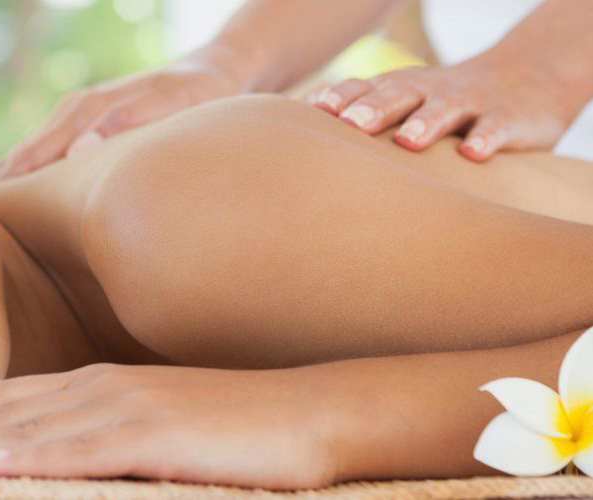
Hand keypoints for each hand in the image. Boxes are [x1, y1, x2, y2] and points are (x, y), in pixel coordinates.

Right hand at [0, 58, 243, 182]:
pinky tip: (22, 200)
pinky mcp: (83, 126)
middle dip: (2, 187)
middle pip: (24, 155)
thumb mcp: (168, 104)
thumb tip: (77, 151)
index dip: (12, 184)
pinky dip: (30, 173)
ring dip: (13, 182)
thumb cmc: (193, 93)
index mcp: (84, 109)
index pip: (34, 153)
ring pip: (31, 153)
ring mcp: (74, 117)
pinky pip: (46, 152)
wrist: (209, 72)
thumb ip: (124, 123)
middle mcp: (72, 111)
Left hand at [0, 363, 338, 487]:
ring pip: (20, 427)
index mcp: (89, 387)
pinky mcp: (159, 433)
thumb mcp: (152, 431)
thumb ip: (97, 440)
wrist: (313, 411)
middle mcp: (94, 388)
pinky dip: (35, 454)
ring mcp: (125, 407)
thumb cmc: (232, 428)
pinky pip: (86, 445)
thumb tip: (37, 463)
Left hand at [308, 56, 573, 161]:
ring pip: (445, 110)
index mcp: (397, 89)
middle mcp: (429, 91)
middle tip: (351, 124)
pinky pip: (495, 128)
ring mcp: (469, 103)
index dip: (339, 99)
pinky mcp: (506, 119)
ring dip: (427, 123)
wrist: (525, 78)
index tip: (313, 115)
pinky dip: (485, 138)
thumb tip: (294, 137)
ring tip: (409, 141)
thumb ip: (358, 115)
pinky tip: (473, 153)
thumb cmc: (441, 103)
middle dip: (374, 109)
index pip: (362, 90)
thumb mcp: (402, 102)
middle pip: (398, 96)